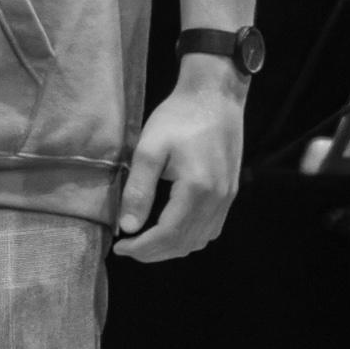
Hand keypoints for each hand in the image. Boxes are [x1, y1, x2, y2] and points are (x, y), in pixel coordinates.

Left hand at [112, 61, 245, 261]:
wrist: (215, 95)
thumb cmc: (178, 117)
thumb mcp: (149, 148)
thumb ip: (139, 189)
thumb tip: (128, 228)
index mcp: (196, 189)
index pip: (168, 235)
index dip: (142, 248)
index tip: (119, 247)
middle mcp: (217, 199)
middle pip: (184, 243)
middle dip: (153, 252)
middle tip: (128, 247)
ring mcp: (227, 197)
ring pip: (200, 240)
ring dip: (172, 248)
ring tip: (145, 241)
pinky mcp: (230, 192)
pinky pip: (211, 228)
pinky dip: (189, 237)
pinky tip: (171, 229)